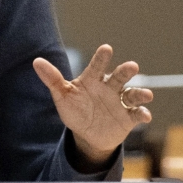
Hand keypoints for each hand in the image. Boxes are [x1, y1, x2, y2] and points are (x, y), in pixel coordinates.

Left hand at [33, 44, 152, 166]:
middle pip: (119, 77)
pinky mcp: (128, 117)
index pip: (97, 66)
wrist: (87, 134)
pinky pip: (137, 114)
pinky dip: (142, 113)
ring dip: (140, 94)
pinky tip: (145, 115)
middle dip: (126, 71)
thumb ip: (53, 79)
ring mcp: (120, 102)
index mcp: (93, 80)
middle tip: (132, 66)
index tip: (106, 48)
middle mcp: (109, 88)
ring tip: (146, 95)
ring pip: (132, 94)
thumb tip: (36, 61)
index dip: (101, 58)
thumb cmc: (75, 110)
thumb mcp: (63, 96)